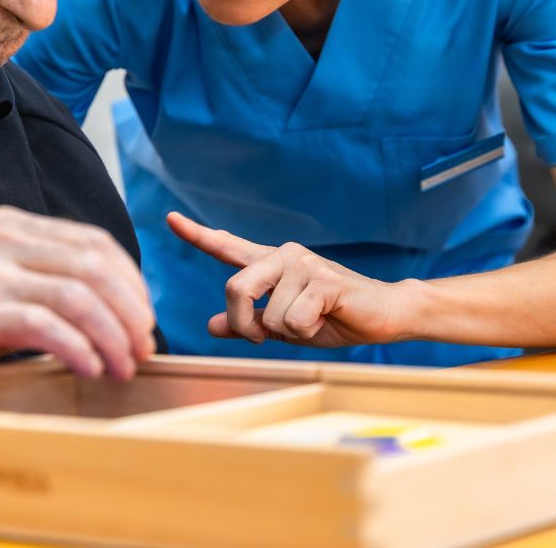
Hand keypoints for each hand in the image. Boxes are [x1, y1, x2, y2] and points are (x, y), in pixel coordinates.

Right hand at [0, 206, 155, 380]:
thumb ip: (37, 276)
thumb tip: (106, 309)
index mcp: (11, 225)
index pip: (92, 241)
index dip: (130, 279)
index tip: (144, 315)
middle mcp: (1, 239)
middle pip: (93, 265)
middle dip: (131, 309)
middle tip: (145, 345)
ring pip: (77, 294)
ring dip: (113, 334)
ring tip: (126, 365)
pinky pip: (43, 325)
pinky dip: (78, 348)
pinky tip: (91, 368)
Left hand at [167, 212, 408, 348]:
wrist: (385, 315)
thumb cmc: (333, 318)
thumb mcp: (284, 325)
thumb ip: (250, 322)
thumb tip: (212, 325)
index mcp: (270, 264)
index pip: (228, 246)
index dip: (197, 234)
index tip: (170, 218)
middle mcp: (283, 255)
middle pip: (235, 288)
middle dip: (244, 324)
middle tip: (262, 337)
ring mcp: (303, 264)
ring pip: (268, 315)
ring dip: (288, 333)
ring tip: (313, 321)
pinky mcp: (324, 279)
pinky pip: (293, 320)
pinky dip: (307, 332)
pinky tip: (327, 319)